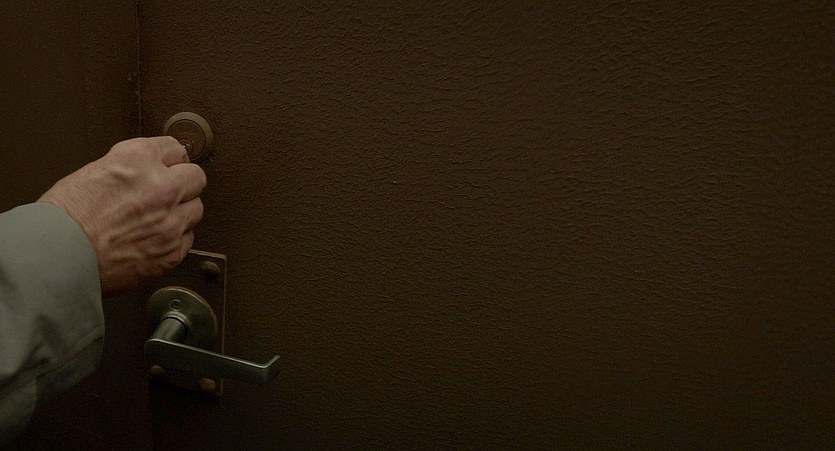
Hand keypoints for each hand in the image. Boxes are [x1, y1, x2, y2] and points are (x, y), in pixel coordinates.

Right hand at [38, 136, 206, 296]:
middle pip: (196, 177)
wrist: (58, 259)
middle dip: (183, 183)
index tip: (169, 165)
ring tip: (155, 219)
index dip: (169, 159)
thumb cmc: (63, 220)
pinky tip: (153, 239)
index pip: (174, 148)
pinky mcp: (172, 251)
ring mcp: (170, 221)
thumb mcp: (93, 172)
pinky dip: (174, 239)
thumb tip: (145, 171)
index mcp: (136, 159)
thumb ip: (129, 168)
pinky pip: (187, 238)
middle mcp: (160, 187)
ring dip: (181, 212)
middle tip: (168, 192)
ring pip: (195, 209)